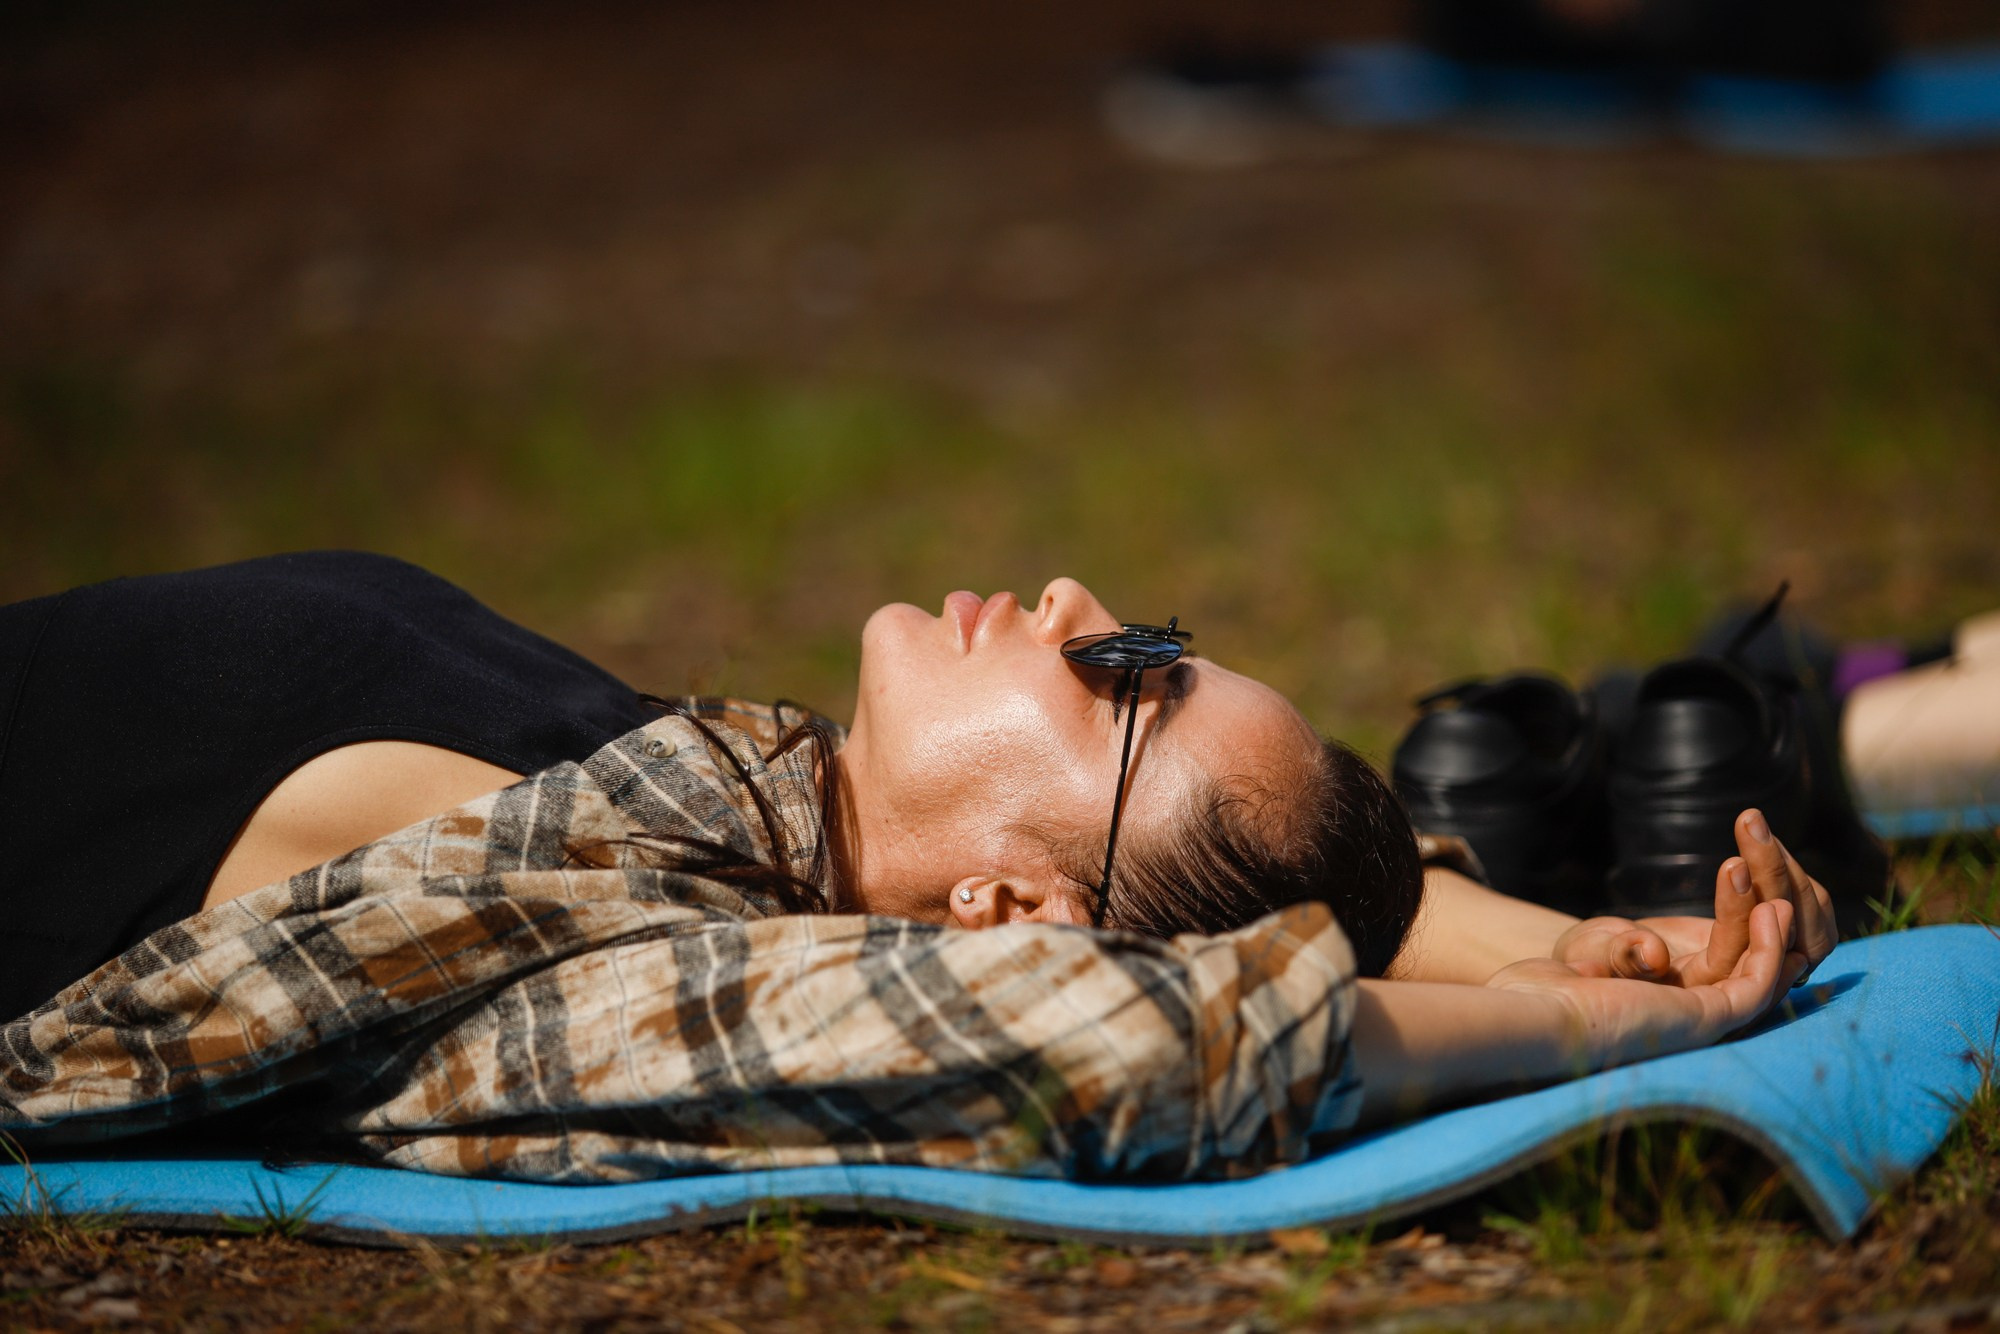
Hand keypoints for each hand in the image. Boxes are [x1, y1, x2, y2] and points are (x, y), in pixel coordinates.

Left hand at [1492, 897, 1798, 1070]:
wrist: (1533, 1010)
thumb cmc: (1550, 986)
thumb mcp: (1593, 955)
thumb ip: (1623, 951)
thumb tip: (1651, 956)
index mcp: (1671, 999)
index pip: (1729, 967)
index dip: (1749, 934)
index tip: (1757, 891)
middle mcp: (1694, 1014)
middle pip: (1754, 970)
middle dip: (1774, 928)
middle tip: (1780, 882)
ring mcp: (1703, 1019)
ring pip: (1761, 975)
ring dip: (1775, 932)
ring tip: (1779, 893)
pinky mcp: (1706, 1017)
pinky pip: (1753, 984)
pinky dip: (1768, 950)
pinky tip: (1769, 911)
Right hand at [1551, 809, 1833, 990]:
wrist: (1591, 961)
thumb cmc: (1584, 962)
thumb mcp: (1591, 957)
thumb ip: (1622, 956)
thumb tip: (1653, 953)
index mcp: (1702, 1001)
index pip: (1745, 966)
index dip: (1746, 919)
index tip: (1736, 866)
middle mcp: (1741, 989)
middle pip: (1790, 945)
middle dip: (1774, 881)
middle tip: (1751, 828)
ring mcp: (1753, 965)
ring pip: (1800, 927)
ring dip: (1780, 871)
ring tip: (1750, 823)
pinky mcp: (1755, 941)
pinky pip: (1794, 911)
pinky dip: (1781, 873)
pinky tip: (1756, 838)